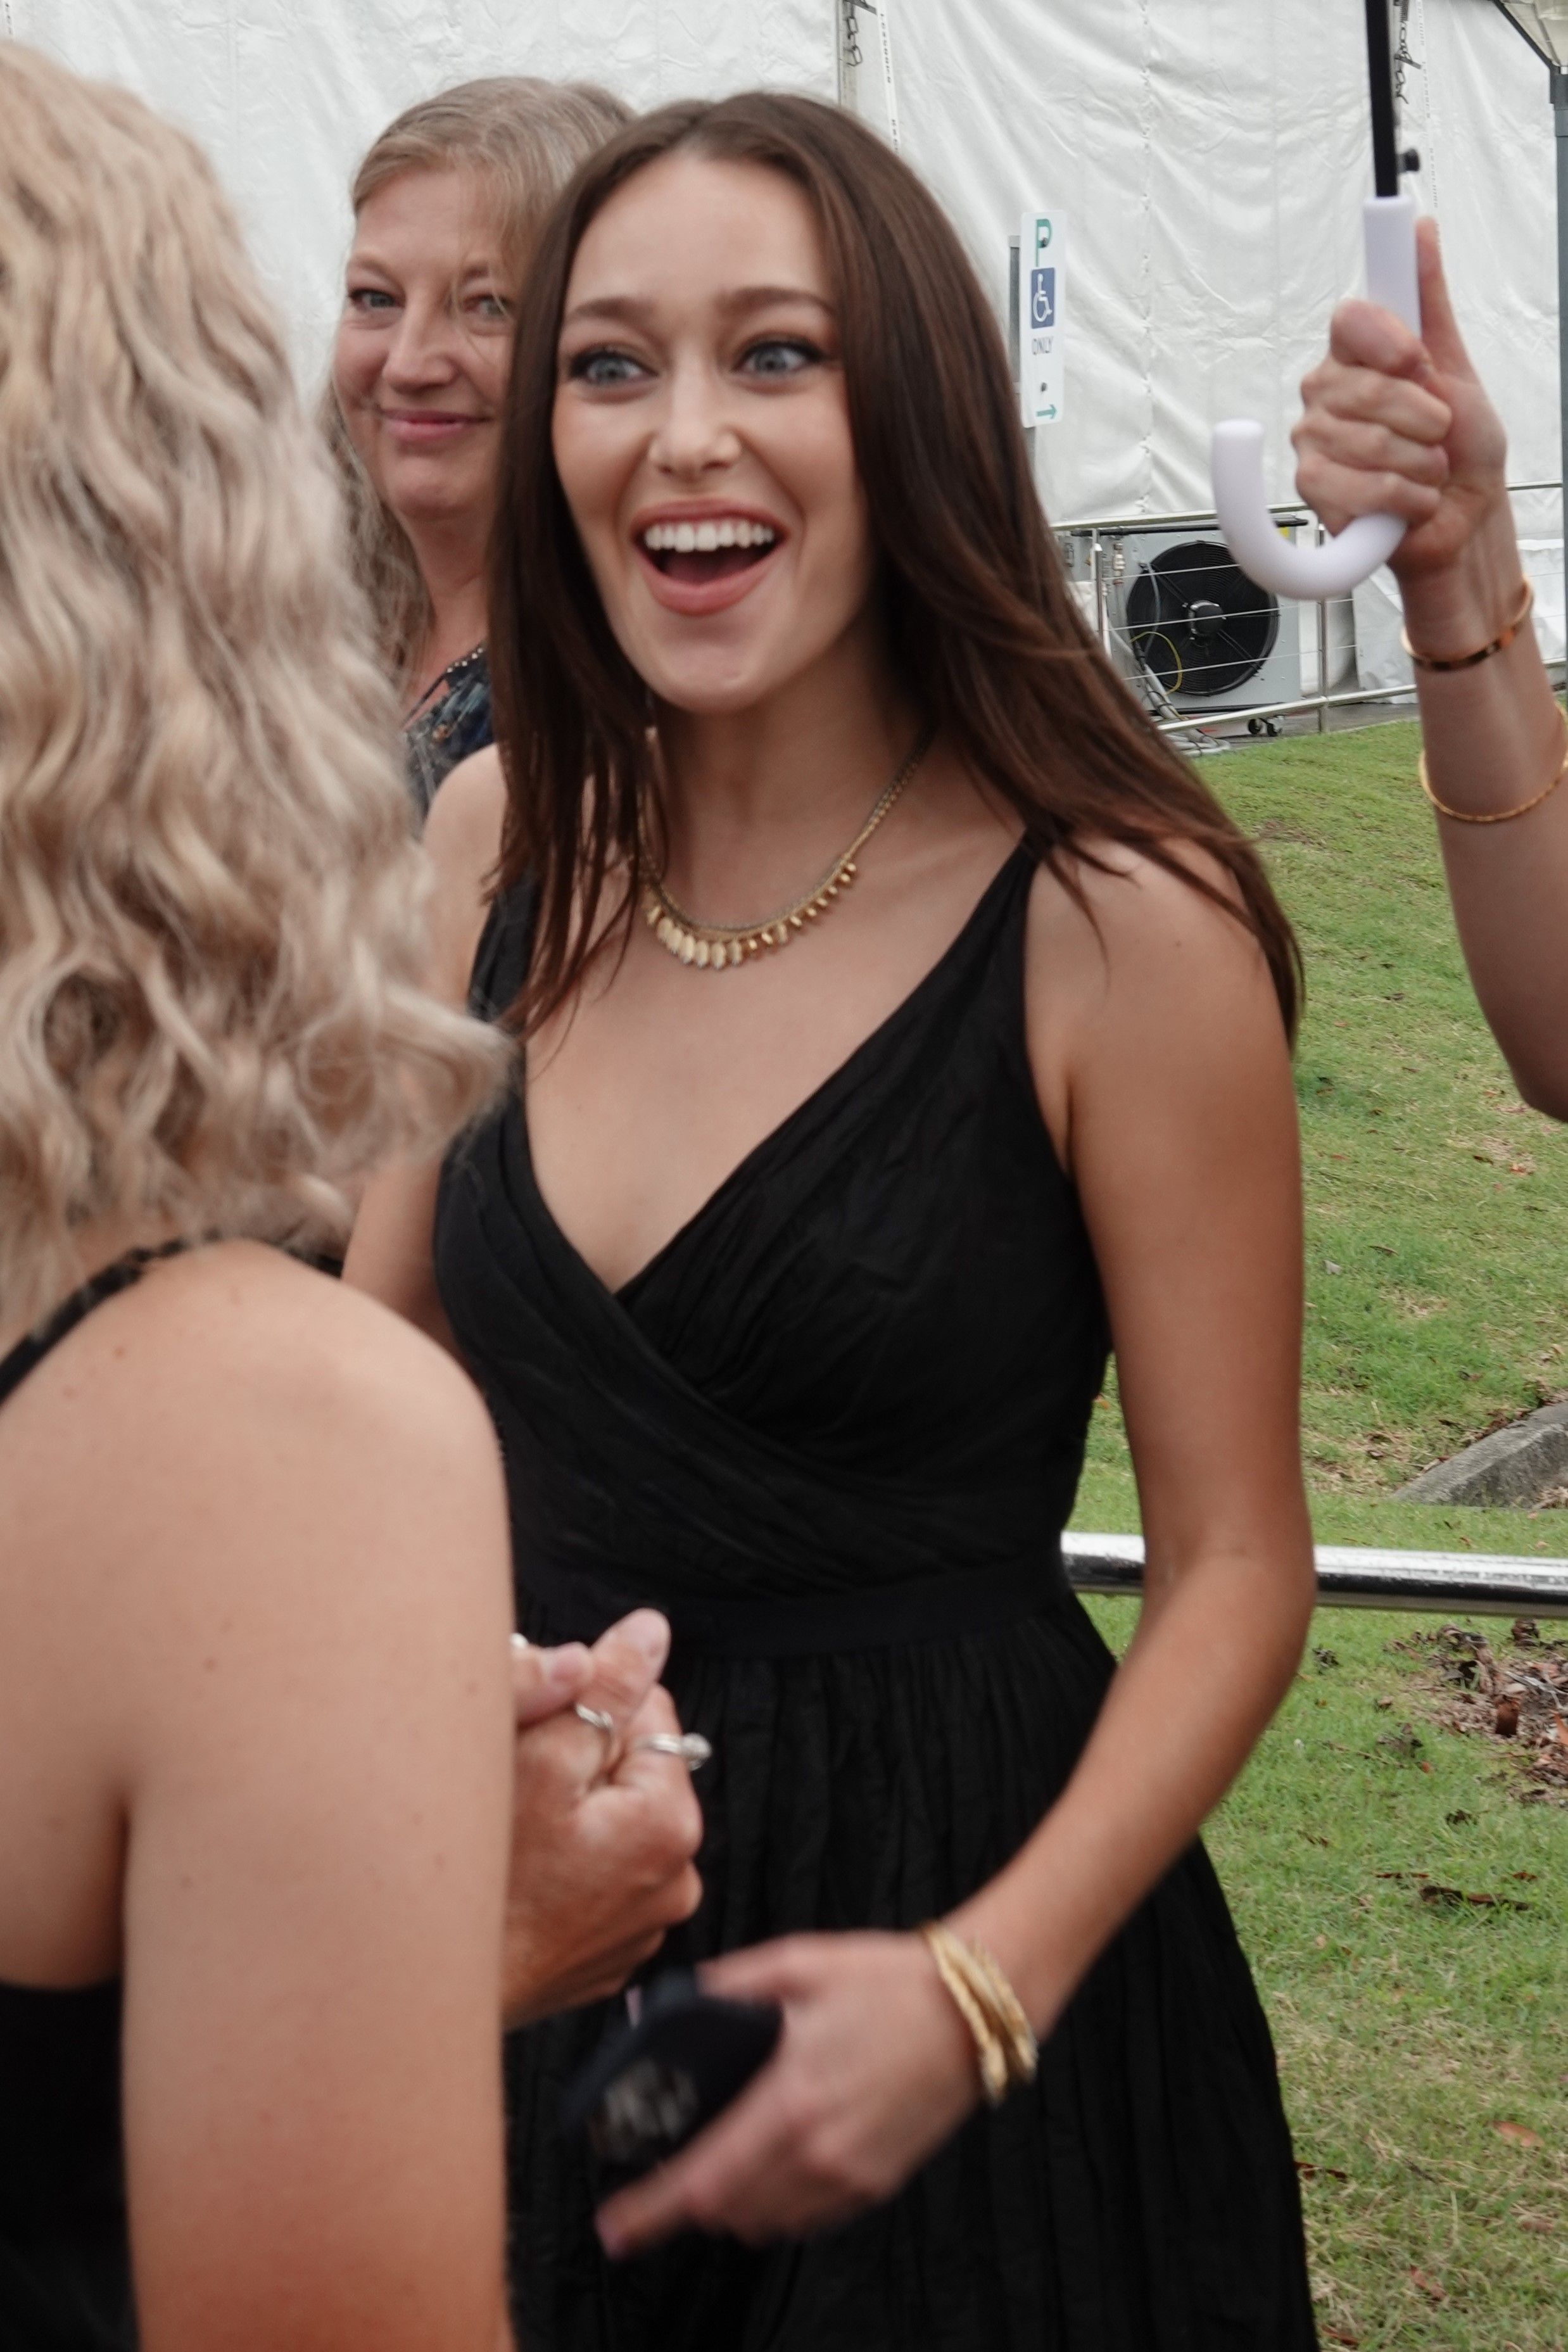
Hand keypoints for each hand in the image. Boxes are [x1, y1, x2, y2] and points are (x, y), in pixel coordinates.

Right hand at [502, 1610, 703, 2026]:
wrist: (424, 1987)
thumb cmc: (475, 1881)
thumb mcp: (538, 1759)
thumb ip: (604, 1688)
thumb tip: (651, 1632)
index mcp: (669, 1823)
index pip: (647, 1712)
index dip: (585, 1707)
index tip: (538, 1730)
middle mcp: (672, 1881)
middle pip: (629, 1770)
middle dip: (576, 1758)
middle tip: (514, 1781)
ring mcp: (639, 1925)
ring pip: (608, 1823)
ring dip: (567, 1810)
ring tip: (511, 1829)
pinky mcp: (604, 1953)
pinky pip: (592, 1876)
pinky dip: (560, 1863)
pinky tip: (515, 1873)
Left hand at [595, 1931, 982, 2254]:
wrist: (973, 2010)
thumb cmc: (884, 1979)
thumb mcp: (796, 1963)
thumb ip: (723, 1986)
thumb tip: (655, 2009)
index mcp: (789, 2100)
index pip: (702, 2180)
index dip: (650, 2212)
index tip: (612, 2228)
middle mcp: (818, 2153)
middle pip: (726, 2212)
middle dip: (685, 2202)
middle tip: (664, 2172)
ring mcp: (851, 2175)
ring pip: (765, 2222)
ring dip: (730, 2204)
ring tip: (717, 2161)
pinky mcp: (877, 2183)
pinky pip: (807, 2217)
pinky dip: (776, 2203)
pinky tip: (774, 2160)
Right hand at [1293, 218, 1507, 587]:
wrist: (1464, 515)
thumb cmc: (1460, 446)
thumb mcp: (1456, 365)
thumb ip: (1429, 300)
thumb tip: (1420, 231)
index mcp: (1355, 356)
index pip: (1349, 320)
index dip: (1389, 341)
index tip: (1419, 362)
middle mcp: (1326, 395)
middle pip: (1369, 388)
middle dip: (1424, 418)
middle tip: (1437, 433)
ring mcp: (1315, 443)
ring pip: (1369, 442)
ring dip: (1420, 463)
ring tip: (1425, 470)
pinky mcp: (1315, 491)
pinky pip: (1357, 487)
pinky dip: (1402, 498)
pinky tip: (1408, 500)